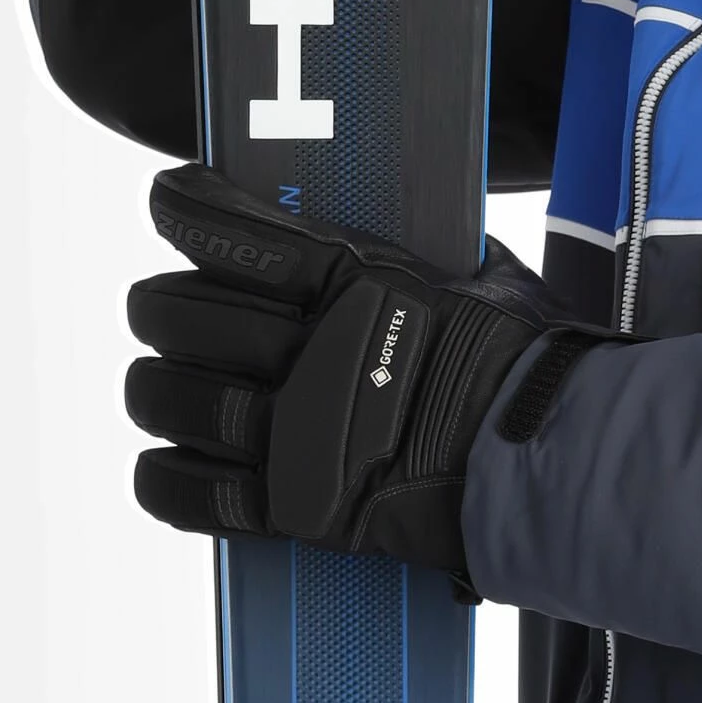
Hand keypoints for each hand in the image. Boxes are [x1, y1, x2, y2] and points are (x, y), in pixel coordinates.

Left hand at [124, 164, 599, 581]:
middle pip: (183, 315)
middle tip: (160, 306)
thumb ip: (433, 254)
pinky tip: (163, 459)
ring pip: (171, 399)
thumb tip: (428, 233)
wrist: (549, 459)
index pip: (239, 233)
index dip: (186, 209)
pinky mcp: (293, 505)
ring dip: (152, 386)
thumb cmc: (529, 361)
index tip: (167, 197)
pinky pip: (189, 492)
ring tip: (157, 382)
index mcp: (355, 281)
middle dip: (159, 305)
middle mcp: (311, 351)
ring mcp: (296, 432)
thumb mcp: (486, 274)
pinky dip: (162, 477)